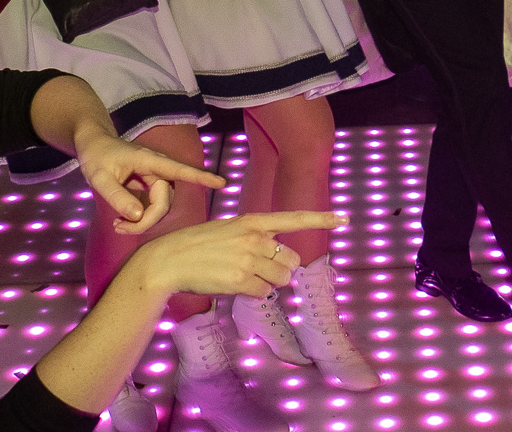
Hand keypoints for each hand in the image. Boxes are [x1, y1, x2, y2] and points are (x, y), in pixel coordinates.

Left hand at [74, 126, 225, 234]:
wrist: (94, 145)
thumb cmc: (96, 157)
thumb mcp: (100, 178)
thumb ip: (118, 197)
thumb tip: (138, 216)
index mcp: (150, 161)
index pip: (180, 171)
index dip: (201, 178)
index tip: (222, 183)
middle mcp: (158, 170)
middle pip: (165, 202)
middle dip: (147, 220)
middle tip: (118, 227)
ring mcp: (155, 179)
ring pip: (161, 207)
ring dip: (143, 221)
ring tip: (117, 225)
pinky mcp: (151, 187)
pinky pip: (153, 207)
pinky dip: (139, 218)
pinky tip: (120, 221)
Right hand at [133, 211, 346, 298]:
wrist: (167, 260)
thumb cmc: (197, 245)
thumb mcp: (229, 229)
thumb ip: (256, 239)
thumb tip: (281, 261)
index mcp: (252, 221)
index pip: (294, 218)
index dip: (321, 219)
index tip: (344, 218)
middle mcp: (254, 238)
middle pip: (291, 261)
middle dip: (281, 269)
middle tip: (257, 269)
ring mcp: (248, 259)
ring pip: (280, 280)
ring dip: (268, 283)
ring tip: (242, 276)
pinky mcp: (239, 281)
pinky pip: (263, 293)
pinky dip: (253, 293)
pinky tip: (233, 285)